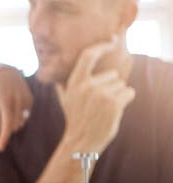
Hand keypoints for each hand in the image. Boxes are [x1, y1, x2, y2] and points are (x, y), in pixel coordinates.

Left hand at [0, 65, 33, 151]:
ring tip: (2, 108)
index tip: (0, 148)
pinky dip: (16, 116)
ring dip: (10, 122)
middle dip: (3, 126)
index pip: (6, 123)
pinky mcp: (31, 100)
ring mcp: (27, 100)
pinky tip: (11, 104)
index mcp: (6, 100)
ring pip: (19, 122)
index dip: (4, 137)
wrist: (8, 71)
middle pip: (12, 125)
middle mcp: (19, 101)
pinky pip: (23, 116)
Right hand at [56, 39, 134, 153]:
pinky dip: (126, 100)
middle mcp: (87, 86)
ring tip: (105, 108)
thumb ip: (61, 84)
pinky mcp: (114, 103)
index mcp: (75, 82)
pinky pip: (129, 92)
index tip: (111, 41)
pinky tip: (115, 110)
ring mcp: (101, 94)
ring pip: (121, 84)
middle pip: (112, 74)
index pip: (88, 56)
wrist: (82, 141)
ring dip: (118, 94)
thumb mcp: (64, 99)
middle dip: (111, 86)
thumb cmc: (75, 119)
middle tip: (99, 102)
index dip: (101, 46)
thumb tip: (52, 71)